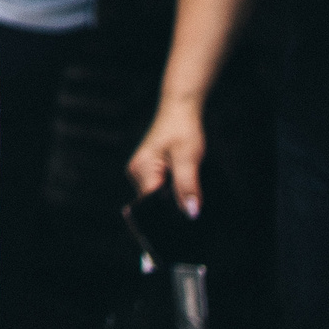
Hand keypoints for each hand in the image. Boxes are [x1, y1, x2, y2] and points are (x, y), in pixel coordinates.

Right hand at [129, 96, 206, 215]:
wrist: (179, 110)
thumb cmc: (182, 129)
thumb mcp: (189, 159)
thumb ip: (188, 186)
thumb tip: (191, 213)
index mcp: (142, 169)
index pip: (151, 205)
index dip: (170, 215)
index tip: (187, 218)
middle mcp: (136, 172)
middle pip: (154, 204)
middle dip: (174, 207)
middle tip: (193, 199)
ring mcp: (141, 172)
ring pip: (158, 198)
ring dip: (174, 199)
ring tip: (188, 186)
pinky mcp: (148, 171)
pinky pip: (159, 190)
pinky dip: (173, 192)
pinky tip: (184, 184)